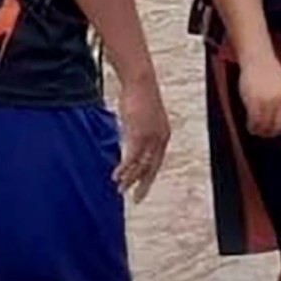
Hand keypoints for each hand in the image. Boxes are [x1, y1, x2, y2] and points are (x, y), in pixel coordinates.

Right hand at [114, 71, 170, 202]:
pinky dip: (124, 168)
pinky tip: (116, 176)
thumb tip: (130, 139)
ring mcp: (151, 137)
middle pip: (152, 168)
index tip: (141, 187)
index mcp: (163, 135)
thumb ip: (139, 131)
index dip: (149, 176)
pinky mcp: (139, 134)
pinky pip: (132, 157)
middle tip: (137, 199)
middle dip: (143, 184)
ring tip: (120, 189)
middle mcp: (160, 138)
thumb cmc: (139, 97)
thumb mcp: (142, 117)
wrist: (141, 82)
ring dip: (130, 179)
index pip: (157, 161)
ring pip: (141, 165)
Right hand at [238, 54, 280, 151]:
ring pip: (266, 127)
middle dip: (272, 133)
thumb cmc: (270, 73)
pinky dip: (252, 127)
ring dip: (261, 131)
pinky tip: (250, 126)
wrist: (258, 59)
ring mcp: (270, 102)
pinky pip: (255, 122)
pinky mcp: (256, 102)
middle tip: (265, 133)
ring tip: (256, 129)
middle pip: (279, 128)